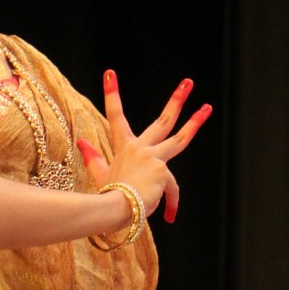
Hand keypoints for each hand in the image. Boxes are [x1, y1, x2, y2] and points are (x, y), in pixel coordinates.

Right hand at [78, 71, 211, 224]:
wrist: (112, 210)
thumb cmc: (106, 195)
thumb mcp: (100, 174)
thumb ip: (93, 157)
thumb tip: (81, 142)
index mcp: (125, 147)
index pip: (115, 116)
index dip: (112, 94)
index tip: (110, 73)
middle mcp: (141, 147)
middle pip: (163, 120)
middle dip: (175, 100)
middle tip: (187, 82)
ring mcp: (153, 158)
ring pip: (179, 138)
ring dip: (194, 122)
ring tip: (206, 108)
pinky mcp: (162, 172)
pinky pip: (172, 189)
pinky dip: (172, 202)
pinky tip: (171, 216)